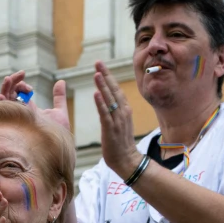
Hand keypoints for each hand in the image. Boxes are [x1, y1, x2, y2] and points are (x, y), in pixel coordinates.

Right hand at [0, 71, 70, 130]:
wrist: (58, 148)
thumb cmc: (58, 135)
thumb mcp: (60, 112)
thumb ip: (59, 97)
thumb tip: (61, 81)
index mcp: (29, 109)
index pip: (18, 93)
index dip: (20, 84)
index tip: (31, 88)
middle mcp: (20, 113)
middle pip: (10, 94)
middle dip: (13, 82)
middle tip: (22, 74)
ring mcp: (17, 118)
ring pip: (5, 100)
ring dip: (5, 88)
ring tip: (9, 78)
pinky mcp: (16, 124)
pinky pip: (4, 112)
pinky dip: (2, 103)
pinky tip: (2, 96)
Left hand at [93, 61, 140, 177]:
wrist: (127, 161)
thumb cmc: (121, 143)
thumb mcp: (119, 123)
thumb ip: (115, 112)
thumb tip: (109, 102)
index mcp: (124, 109)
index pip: (115, 89)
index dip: (108, 76)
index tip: (100, 65)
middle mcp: (122, 112)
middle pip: (113, 90)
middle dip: (105, 75)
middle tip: (98, 62)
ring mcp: (117, 120)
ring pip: (109, 99)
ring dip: (103, 85)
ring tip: (96, 73)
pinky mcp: (111, 129)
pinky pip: (105, 114)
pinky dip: (101, 103)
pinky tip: (96, 93)